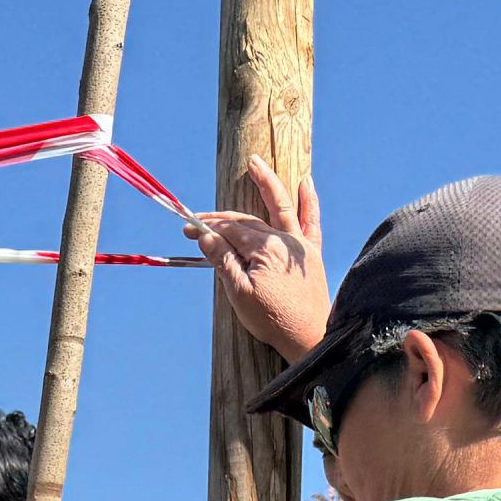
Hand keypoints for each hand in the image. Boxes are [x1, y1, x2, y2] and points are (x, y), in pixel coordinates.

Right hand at [185, 160, 329, 363]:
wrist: (309, 336)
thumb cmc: (272, 320)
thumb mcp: (240, 294)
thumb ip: (224, 261)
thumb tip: (207, 236)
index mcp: (263, 249)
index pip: (230, 230)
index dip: (207, 228)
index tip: (189, 229)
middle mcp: (283, 239)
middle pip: (247, 220)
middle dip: (222, 217)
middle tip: (199, 217)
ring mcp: (299, 243)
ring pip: (279, 207)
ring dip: (267, 183)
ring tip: (256, 164)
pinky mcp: (311, 252)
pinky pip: (311, 220)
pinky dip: (309, 201)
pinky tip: (305, 182)